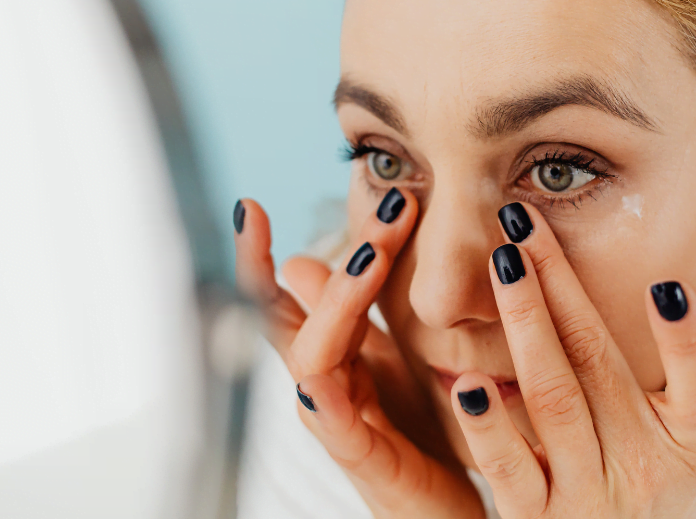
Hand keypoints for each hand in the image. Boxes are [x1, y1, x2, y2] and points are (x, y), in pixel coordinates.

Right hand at [233, 191, 484, 518]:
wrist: (446, 505)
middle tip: (389, 208)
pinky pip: (337, 425)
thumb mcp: (384, 356)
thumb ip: (350, 310)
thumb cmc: (414, 431)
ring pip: (313, 356)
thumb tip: (299, 261)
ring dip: (339, 303)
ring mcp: (336, 421)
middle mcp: (321, 384)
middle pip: (298, 315)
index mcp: (330, 353)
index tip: (250, 206)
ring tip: (369, 257)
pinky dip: (326, 397)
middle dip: (339, 255)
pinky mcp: (365, 461)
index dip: (257, 256)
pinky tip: (317, 376)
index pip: (281, 297)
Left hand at [451, 202, 695, 517]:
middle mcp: (643, 465)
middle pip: (604, 369)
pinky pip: (510, 472)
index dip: (689, 344)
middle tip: (523, 220)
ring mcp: (587, 494)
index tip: (666, 286)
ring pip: (554, 403)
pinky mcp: (536, 517)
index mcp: (695, 439)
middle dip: (562, 289)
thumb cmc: (671, 474)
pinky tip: (463, 383)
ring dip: (526, 331)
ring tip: (500, 265)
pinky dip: (489, 431)